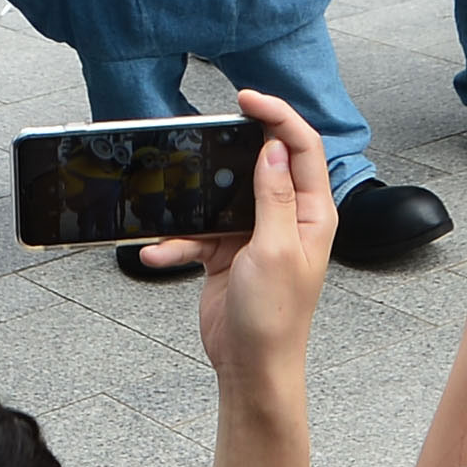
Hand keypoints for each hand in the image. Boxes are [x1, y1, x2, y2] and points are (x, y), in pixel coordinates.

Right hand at [171, 90, 338, 342]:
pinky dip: (175, 242)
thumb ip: (273, 196)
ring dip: (193, 203)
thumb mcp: (274, 250)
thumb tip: (274, 148)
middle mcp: (286, 218)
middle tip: (206, 130)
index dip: (278, 116)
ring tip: (171, 200)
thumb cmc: (275, 320)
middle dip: (231, 147)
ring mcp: (255, 234)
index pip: (302, 147)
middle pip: (261, 162)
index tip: (247, 98)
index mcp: (310, 213)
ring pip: (221, 196)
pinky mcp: (227, 253)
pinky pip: (197, 234)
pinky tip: (155, 253)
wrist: (252, 367)